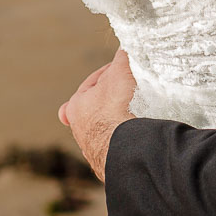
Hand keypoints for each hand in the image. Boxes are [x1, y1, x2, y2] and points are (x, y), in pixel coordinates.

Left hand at [59, 48, 136, 180]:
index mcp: (75, 108)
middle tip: (132, 94)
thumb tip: (126, 48)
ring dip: (122, 124)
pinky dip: (129, 143)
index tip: (125, 70)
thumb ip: (122, 57)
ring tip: (140, 116)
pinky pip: (120, 150)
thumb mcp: (121, 71)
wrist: (129, 148)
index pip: (92, 84)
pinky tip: (140, 138)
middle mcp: (80, 132)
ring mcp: (95, 152)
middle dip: (114, 101)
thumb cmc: (118, 107)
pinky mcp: (110, 168)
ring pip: (108, 131)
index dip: (110, 73)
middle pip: (99, 109)